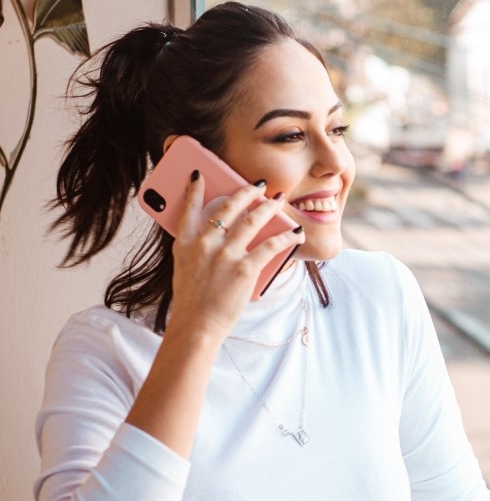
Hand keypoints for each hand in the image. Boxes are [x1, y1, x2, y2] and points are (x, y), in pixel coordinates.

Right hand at [165, 173, 304, 341]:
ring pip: (253, 221)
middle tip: (259, 185)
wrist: (196, 326)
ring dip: (269, 207)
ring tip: (278, 200)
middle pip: (229, 208)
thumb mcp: (184, 269)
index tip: (199, 174)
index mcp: (186, 244)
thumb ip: (197, 249)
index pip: (188, 208)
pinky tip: (295, 233)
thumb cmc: (192, 301)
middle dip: (247, 192)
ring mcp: (225, 255)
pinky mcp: (244, 268)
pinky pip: (270, 246)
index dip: (194, 189)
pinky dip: (286, 238)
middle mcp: (205, 244)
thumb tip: (217, 234)